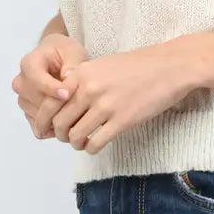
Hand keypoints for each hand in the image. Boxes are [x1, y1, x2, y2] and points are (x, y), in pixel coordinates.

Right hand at [12, 33, 88, 139]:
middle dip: (57, 105)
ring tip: (77, 114)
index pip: (37, 80)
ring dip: (56, 117)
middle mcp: (21, 82)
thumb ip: (71, 65)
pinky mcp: (28, 111)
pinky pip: (38, 125)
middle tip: (78, 109)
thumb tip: (67, 81)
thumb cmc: (65, 53)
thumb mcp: (73, 52)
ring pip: (37, 115)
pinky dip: (53, 126)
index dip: (52, 89)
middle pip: (37, 100)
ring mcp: (23, 98)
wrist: (58, 58)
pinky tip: (69, 121)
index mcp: (29, 63)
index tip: (67, 95)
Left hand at [33, 41, 194, 153]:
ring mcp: (106, 106)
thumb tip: (62, 101)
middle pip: (60, 122)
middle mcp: (89, 89)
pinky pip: (95, 144)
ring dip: (75, 143)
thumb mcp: (102, 65)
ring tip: (82, 141)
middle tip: (68, 136)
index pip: (49, 102)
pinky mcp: (122, 121)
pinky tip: (96, 144)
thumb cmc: (137, 65)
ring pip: (75, 136)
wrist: (170, 67)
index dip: (43, 119)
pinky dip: (91, 148)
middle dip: (60, 134)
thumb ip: (81, 80)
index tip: (46, 128)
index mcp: (82, 73)